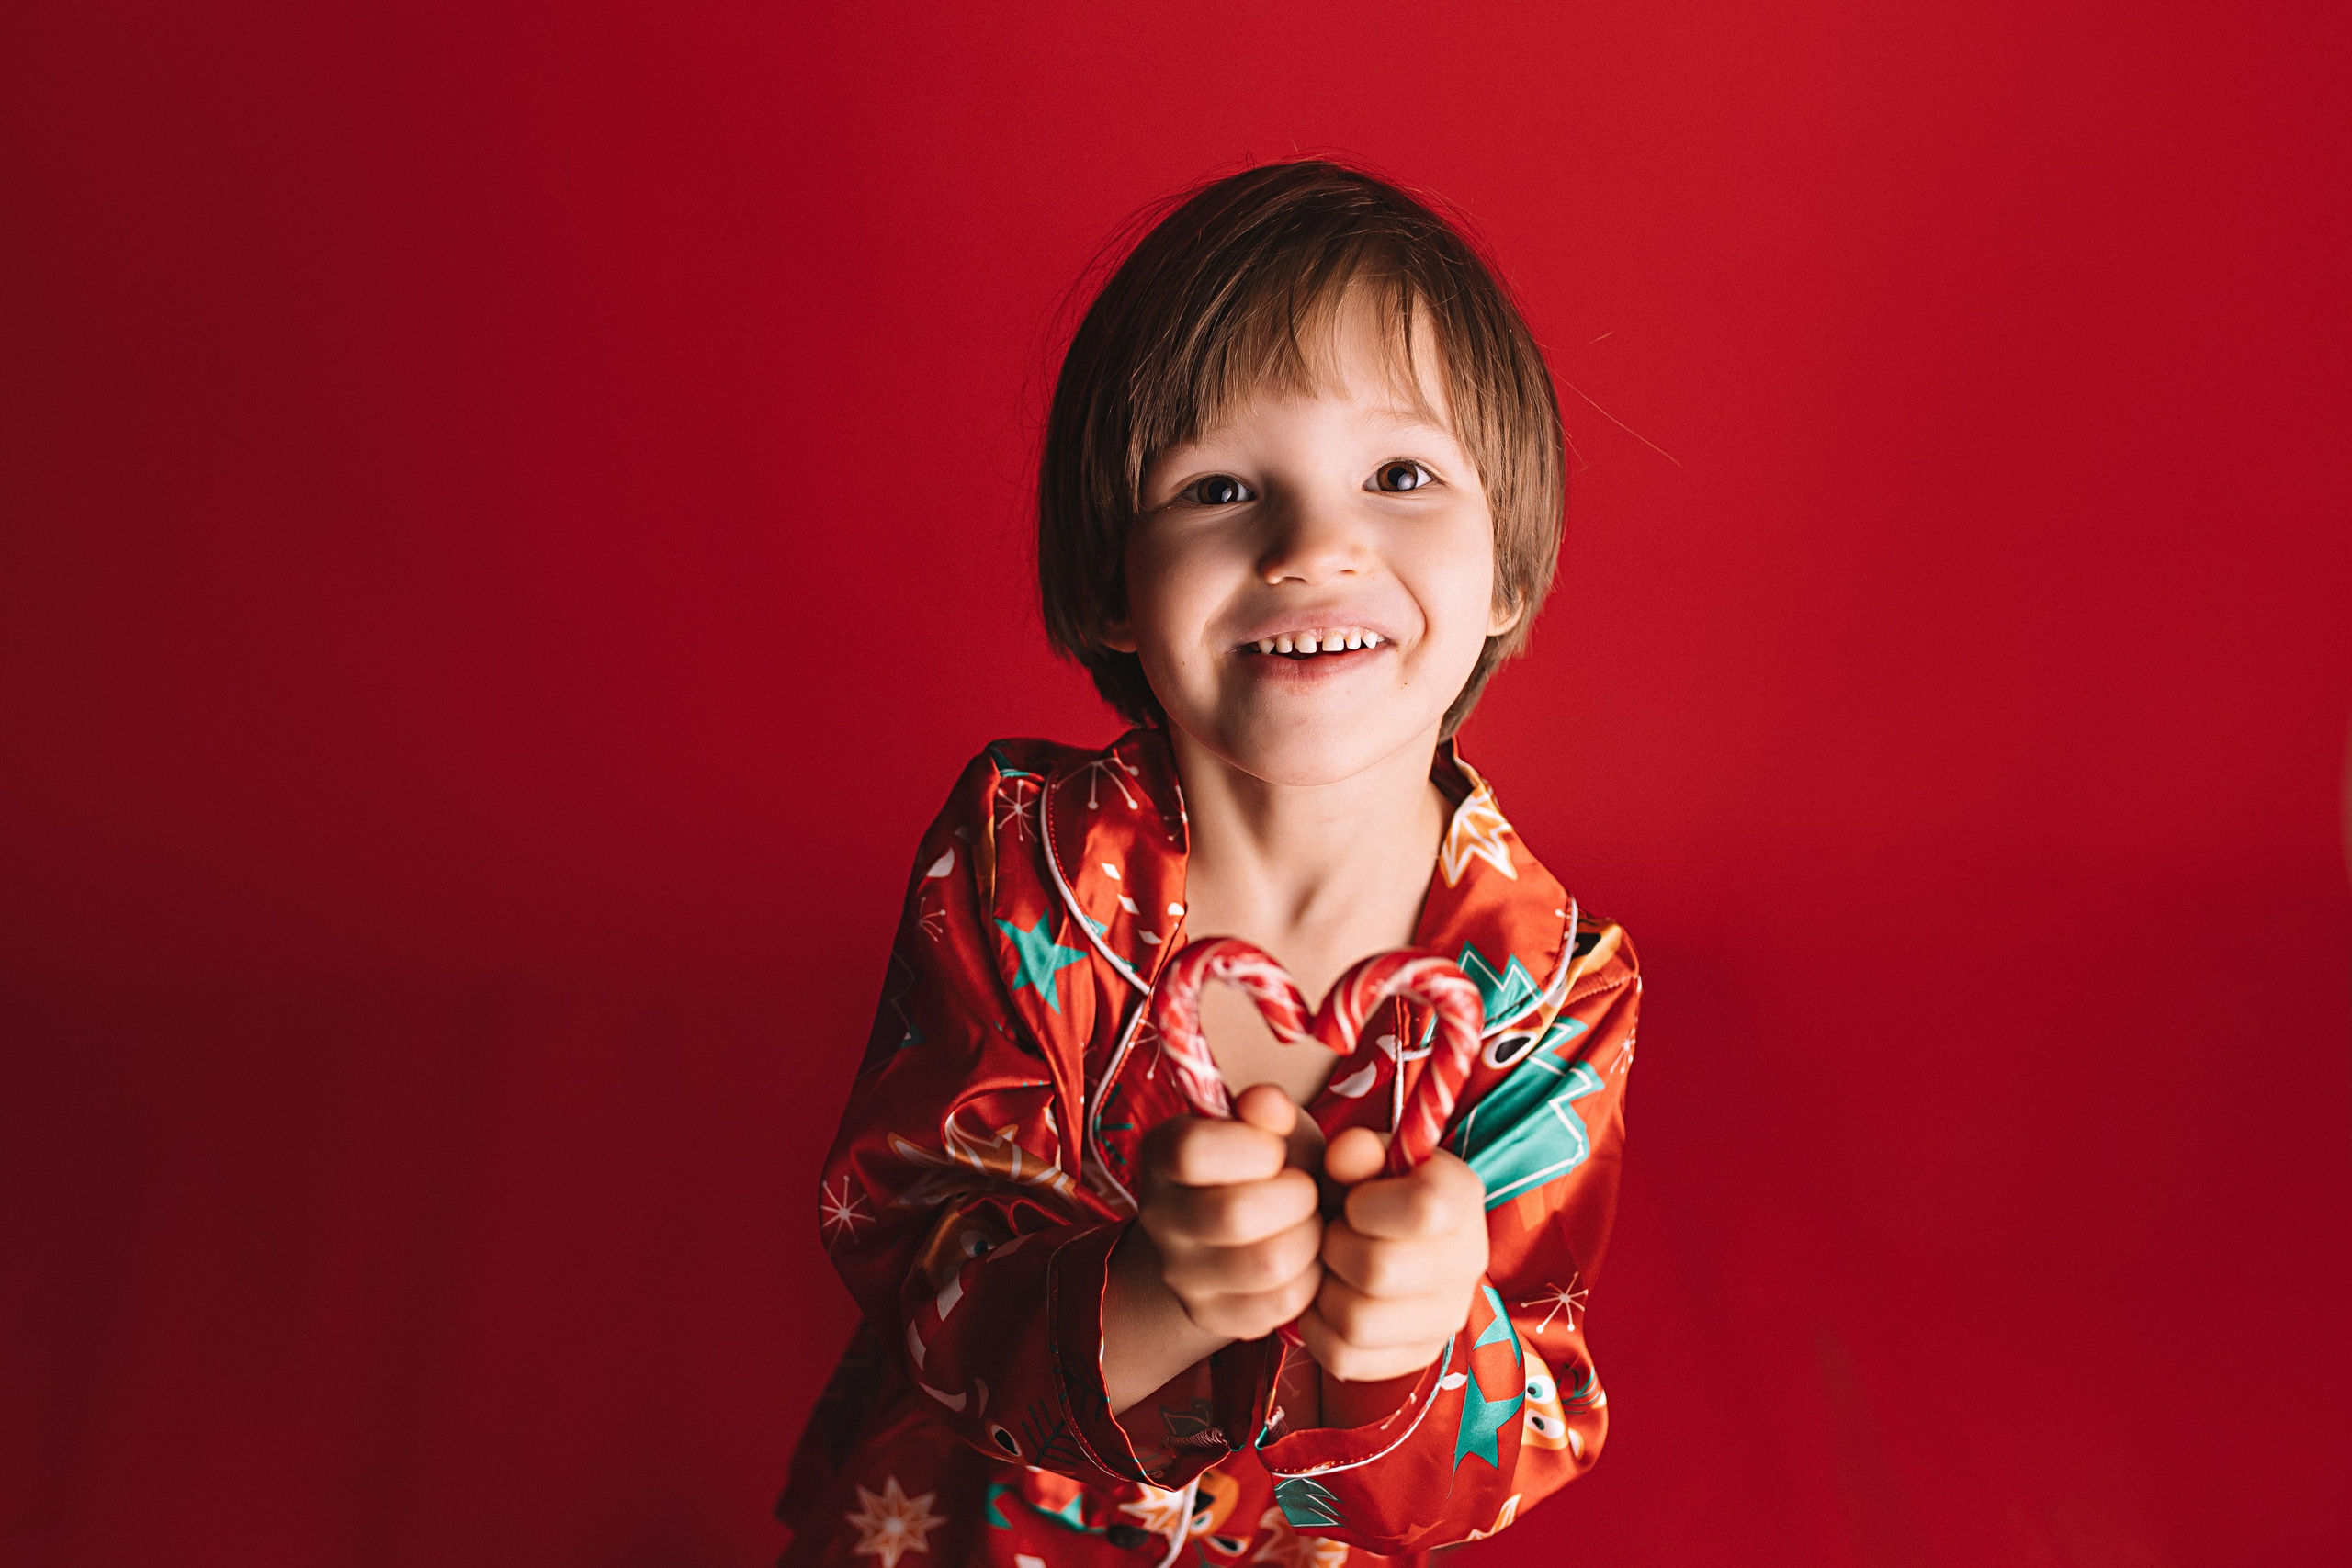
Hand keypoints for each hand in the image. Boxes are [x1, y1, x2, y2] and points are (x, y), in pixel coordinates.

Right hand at [1133, 1083, 1325, 1342]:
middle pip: (1233, 1216)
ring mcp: (1179, 1273)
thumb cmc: (1267, 1162)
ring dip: (1309, 1239)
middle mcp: (1158, 1215)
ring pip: (1266, 1265)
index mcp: (1163, 1152)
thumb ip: (1270, 1108)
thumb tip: (1267, 1105)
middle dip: (1297, 1196)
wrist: (1247, 1223)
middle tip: (1306, 1189)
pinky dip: (1309, 1280)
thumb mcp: (1271, 1123)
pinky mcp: (1209, 1314)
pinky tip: (1302, 1258)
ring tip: (1307, 1223)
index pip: (1193, 1152)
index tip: (1277, 1150)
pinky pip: (1279, 1306)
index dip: (1254, 1148)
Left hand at [1299, 1127, 1489, 1383]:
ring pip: (1357, 1322)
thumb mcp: (1364, 1157)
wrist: (1387, 1234)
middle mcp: (1469, 1261)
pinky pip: (1344, 1358)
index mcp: (1462, 1197)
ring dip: (1324, 1291)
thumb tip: (1345, 1157)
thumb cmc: (1370, 1188)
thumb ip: (1355, 1150)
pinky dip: (1318, 1328)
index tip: (1353, 1203)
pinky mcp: (1417, 1355)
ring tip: (1331, 1268)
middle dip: (1334, 1248)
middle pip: (1377, 1271)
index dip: (1364, 1206)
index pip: (1423, 1209)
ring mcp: (1447, 1317)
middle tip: (1332, 1235)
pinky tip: (1328, 1298)